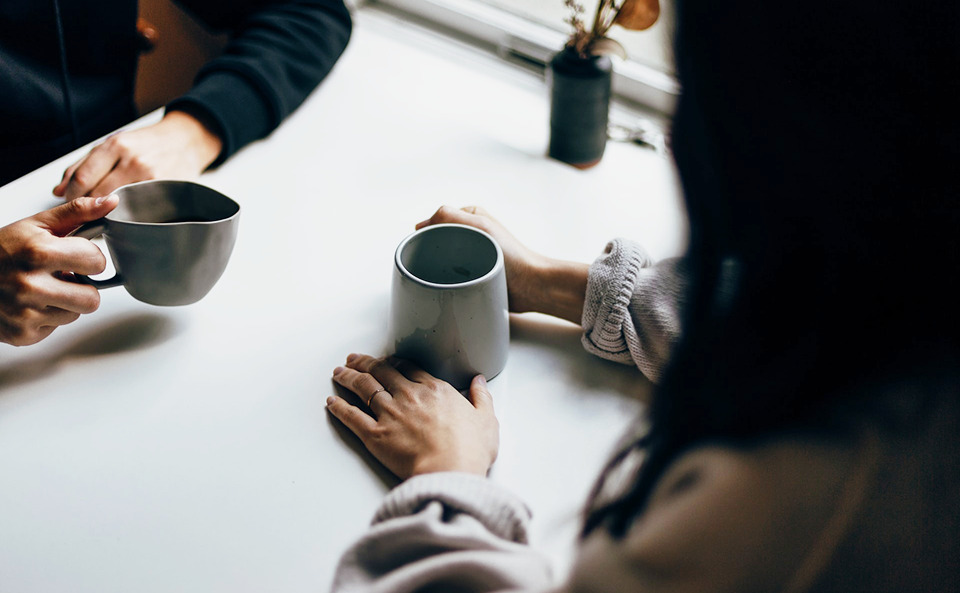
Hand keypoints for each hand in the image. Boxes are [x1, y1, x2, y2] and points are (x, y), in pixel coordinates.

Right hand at [0, 195, 118, 345]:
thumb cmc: (1, 250)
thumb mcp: (37, 225)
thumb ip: (77, 213)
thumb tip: (111, 202)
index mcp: (38, 252)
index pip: (97, 262)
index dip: (89, 258)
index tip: (74, 255)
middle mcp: (30, 285)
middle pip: (92, 298)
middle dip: (83, 287)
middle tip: (62, 276)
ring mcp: (25, 313)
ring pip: (76, 314)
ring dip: (65, 303)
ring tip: (43, 288)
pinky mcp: (21, 334)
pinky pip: (55, 328)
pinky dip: (47, 317)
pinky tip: (30, 303)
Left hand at [53, 110, 222, 200]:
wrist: (186, 141)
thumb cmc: (147, 144)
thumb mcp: (114, 144)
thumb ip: (83, 165)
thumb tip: (58, 190)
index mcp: (116, 145)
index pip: (82, 179)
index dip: (71, 196)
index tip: (71, 203)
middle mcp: (133, 160)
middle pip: (98, 195)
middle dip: (86, 208)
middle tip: (85, 212)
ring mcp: (151, 177)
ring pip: (118, 205)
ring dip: (106, 214)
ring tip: (105, 214)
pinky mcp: (165, 190)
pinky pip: (139, 210)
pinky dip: (128, 215)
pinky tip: (126, 214)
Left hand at [327, 354, 498, 479]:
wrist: (450, 472)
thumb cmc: (470, 450)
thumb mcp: (486, 420)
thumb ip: (481, 397)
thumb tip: (479, 382)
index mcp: (434, 390)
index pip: (408, 368)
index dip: (393, 362)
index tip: (386, 360)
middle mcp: (408, 396)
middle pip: (381, 372)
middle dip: (365, 363)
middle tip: (354, 358)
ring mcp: (389, 414)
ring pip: (363, 388)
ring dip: (348, 377)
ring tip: (339, 372)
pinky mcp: (375, 435)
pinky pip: (352, 417)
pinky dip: (339, 407)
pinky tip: (331, 402)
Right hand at [416, 206, 588, 324]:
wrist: (530, 286)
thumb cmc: (512, 256)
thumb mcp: (480, 226)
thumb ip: (450, 216)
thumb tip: (421, 225)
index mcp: (471, 217)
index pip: (436, 220)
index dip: (427, 233)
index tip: (423, 247)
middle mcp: (470, 234)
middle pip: (437, 241)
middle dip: (431, 252)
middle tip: (431, 265)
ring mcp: (471, 255)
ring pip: (442, 259)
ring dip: (438, 268)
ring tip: (441, 277)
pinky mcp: (473, 274)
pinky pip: (451, 276)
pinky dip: (446, 280)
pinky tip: (447, 286)